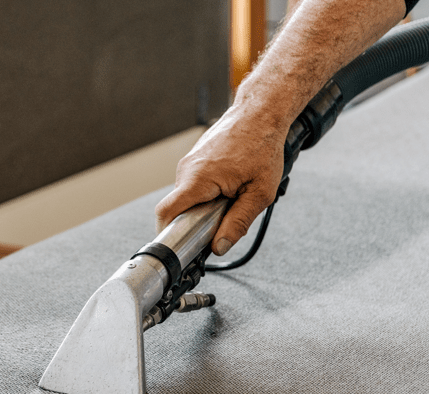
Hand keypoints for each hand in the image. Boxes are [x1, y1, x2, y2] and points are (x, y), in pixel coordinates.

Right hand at [155, 104, 286, 255]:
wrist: (261, 112)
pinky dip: (208, 193)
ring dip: (204, 206)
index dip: (168, 234)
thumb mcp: (260, 192)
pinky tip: (229, 186)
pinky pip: (194, 185)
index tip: (180, 247)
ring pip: (188, 197)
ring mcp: (189, 162)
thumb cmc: (263, 145)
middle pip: (178, 208)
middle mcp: (187, 169)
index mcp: (199, 178)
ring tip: (231, 198)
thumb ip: (238, 222)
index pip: (166, 212)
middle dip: (196, 221)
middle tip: (221, 222)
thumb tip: (219, 246)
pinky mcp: (195, 160)